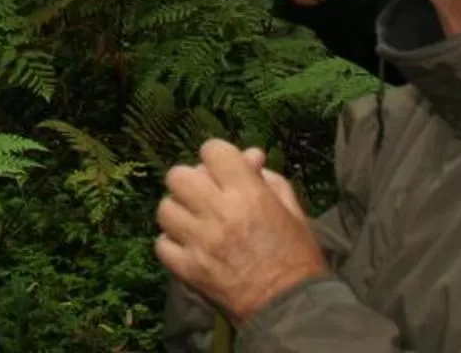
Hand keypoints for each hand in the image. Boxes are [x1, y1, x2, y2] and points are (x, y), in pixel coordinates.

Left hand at [155, 139, 326, 323]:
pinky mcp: (188, 269)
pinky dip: (172, 243)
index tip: (223, 170)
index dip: (217, 156)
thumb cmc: (298, 258)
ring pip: (165, 208)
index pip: (212, 150)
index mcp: (248, 194)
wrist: (291, 309)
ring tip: (193, 222)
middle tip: (204, 196)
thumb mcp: (293, 212)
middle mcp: (219, 212)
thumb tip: (250, 156)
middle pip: (178, 175)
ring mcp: (200, 241)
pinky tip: (188, 246)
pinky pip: (162, 244)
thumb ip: (270, 179)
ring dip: (178, 211)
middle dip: (191, 181)